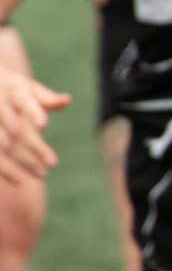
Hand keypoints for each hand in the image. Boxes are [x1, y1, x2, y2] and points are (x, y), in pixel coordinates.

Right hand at [0, 65, 68, 181]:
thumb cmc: (13, 90)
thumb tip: (66, 100)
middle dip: (34, 146)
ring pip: (4, 145)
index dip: (33, 112)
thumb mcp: (29, 89)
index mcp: (13, 91)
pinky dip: (4, 169)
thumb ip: (47, 98)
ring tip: (42, 174)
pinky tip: (18, 181)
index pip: (24, 101)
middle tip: (53, 162)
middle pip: (16, 129)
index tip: (44, 125)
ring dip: (22, 160)